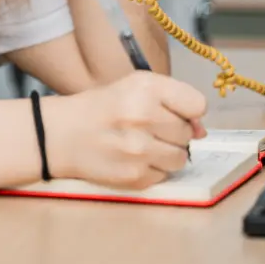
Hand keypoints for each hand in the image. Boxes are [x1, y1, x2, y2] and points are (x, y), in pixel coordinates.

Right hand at [43, 71, 207, 189]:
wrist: (62, 134)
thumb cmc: (103, 107)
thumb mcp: (135, 87)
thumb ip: (173, 100)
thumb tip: (201, 130)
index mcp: (145, 88)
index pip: (197, 104)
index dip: (188, 110)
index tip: (174, 111)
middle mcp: (144, 116)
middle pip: (188, 133)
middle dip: (173, 132)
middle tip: (150, 128)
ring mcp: (139, 150)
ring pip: (181, 157)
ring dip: (167, 153)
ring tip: (143, 144)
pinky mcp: (134, 176)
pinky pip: (164, 175)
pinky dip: (153, 169)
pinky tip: (133, 158)